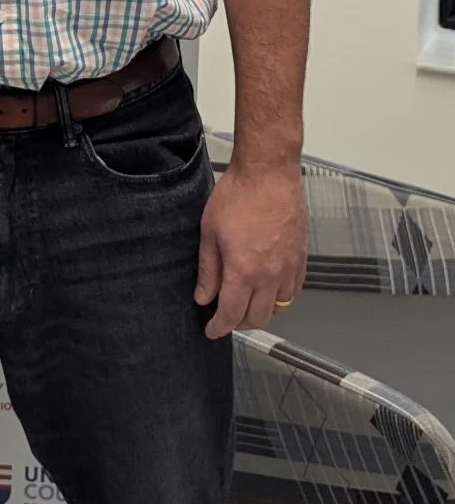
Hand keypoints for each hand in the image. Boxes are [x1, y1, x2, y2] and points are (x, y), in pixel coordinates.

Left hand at [195, 159, 306, 339]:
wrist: (268, 173)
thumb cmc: (237, 195)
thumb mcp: (210, 232)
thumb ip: (208, 270)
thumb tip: (203, 297)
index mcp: (243, 271)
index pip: (231, 314)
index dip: (219, 327)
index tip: (211, 330)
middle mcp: (270, 275)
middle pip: (257, 317)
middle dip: (239, 323)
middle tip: (225, 316)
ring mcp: (289, 267)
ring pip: (278, 307)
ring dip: (261, 311)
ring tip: (246, 303)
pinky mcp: (301, 257)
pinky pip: (294, 290)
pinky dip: (280, 297)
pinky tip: (269, 289)